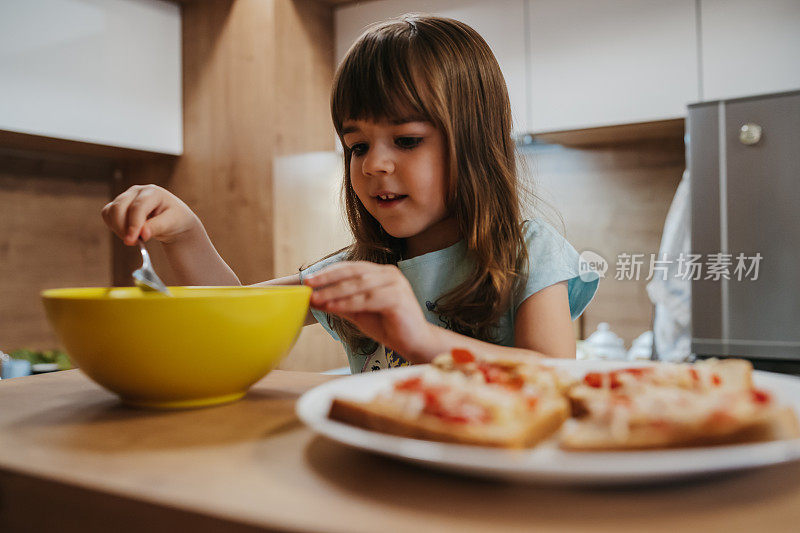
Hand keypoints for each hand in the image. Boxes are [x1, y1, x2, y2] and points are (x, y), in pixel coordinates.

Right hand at [101, 185, 200, 245]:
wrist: (172, 220)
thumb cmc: (175, 219)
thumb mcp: (172, 223)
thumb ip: (157, 227)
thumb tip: (142, 234)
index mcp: (153, 192)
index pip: (137, 207)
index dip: (133, 224)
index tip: (132, 241)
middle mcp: (137, 191)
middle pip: (119, 207)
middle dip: (122, 227)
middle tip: (133, 242)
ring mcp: (126, 196)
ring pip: (111, 211)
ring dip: (118, 228)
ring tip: (134, 238)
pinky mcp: (118, 204)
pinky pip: (107, 214)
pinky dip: (113, 226)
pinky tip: (127, 233)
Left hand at [304, 261, 432, 360]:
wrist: (414, 342)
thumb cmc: (388, 325)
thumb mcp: (359, 312)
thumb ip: (340, 303)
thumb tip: (314, 299)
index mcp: (381, 273)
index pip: (351, 267)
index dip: (329, 272)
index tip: (308, 279)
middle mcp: (390, 274)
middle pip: (353, 273)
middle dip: (328, 279)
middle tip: (309, 285)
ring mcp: (396, 284)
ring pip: (359, 285)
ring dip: (335, 292)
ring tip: (317, 298)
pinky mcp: (398, 298)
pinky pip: (367, 299)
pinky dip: (348, 303)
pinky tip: (332, 307)